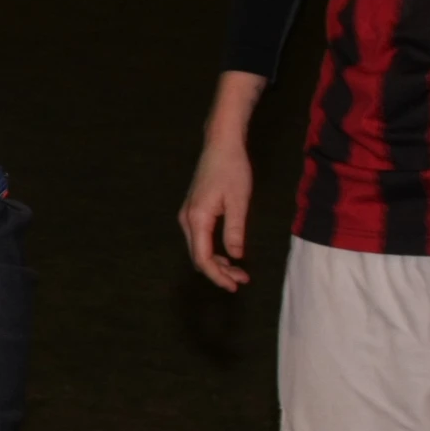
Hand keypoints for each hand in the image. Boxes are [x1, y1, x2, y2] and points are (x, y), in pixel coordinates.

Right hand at [180, 70, 265, 291]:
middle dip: (219, 272)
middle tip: (242, 281)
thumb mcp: (239, 201)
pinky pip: (200, 239)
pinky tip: (229, 254)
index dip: (218, 276)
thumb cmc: (232, 169)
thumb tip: (236, 256)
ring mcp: (188, 214)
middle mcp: (187, 219)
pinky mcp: (194, 210)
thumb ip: (235, 231)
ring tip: (239, 271)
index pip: (203, 258)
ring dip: (217, 263)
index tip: (234, 286)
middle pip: (198, 256)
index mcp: (197, 218)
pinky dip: (213, 251)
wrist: (220, 144)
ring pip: (199, 249)